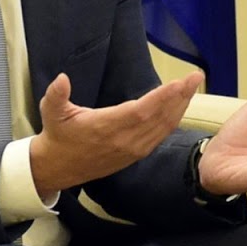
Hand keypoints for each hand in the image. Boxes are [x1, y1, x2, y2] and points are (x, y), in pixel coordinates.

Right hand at [30, 71, 203, 193]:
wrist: (57, 168)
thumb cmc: (58, 136)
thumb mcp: (51, 112)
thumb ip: (56, 95)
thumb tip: (62, 79)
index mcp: (106, 127)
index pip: (141, 111)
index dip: (162, 98)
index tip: (178, 83)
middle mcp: (124, 140)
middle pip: (159, 117)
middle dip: (180, 96)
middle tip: (195, 77)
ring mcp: (132, 149)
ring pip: (163, 127)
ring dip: (181, 107)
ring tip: (193, 86)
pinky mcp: (136, 154)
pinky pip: (160, 136)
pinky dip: (173, 120)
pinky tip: (181, 107)